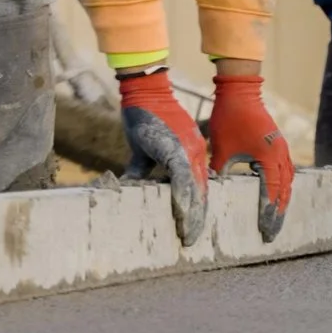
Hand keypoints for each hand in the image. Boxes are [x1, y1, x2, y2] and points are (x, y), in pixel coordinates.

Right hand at [116, 67, 209, 245]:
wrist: (144, 92)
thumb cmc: (144, 117)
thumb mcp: (145, 149)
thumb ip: (142, 169)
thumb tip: (130, 187)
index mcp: (190, 154)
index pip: (199, 187)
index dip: (197, 208)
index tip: (193, 229)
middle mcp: (194, 154)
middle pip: (201, 192)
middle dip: (197, 218)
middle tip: (191, 240)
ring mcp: (187, 151)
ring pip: (194, 188)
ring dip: (191, 213)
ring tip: (187, 235)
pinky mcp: (175, 149)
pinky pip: (182, 178)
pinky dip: (181, 196)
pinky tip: (180, 213)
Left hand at [205, 69, 292, 240]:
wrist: (239, 91)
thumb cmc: (228, 118)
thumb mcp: (221, 149)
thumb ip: (221, 172)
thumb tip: (213, 194)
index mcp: (268, 158)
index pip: (271, 193)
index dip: (268, 213)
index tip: (266, 232)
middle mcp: (280, 154)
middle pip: (285, 191)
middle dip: (278, 213)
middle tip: (272, 233)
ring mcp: (281, 147)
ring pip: (288, 180)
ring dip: (283, 199)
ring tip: (276, 218)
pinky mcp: (278, 143)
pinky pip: (286, 169)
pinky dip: (282, 184)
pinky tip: (276, 193)